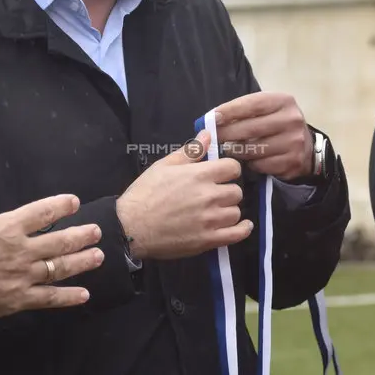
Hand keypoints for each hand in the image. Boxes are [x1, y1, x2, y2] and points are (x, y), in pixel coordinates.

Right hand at [0, 170, 104, 318]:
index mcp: (6, 227)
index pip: (42, 213)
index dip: (61, 206)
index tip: (75, 203)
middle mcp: (20, 250)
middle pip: (60, 241)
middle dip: (81, 235)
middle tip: (97, 232)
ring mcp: (22, 276)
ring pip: (60, 268)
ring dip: (82, 262)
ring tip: (98, 256)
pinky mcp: (17, 300)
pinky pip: (49, 298)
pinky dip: (68, 297)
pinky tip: (84, 295)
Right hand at [116, 129, 253, 259]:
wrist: (131, 227)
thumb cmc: (144, 194)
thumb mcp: (164, 166)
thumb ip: (190, 151)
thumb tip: (208, 134)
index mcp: (199, 175)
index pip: (233, 168)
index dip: (228, 170)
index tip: (221, 175)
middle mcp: (209, 196)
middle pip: (236, 191)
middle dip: (227, 191)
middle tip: (214, 195)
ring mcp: (210, 220)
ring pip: (236, 212)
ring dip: (228, 210)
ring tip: (216, 211)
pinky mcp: (208, 240)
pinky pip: (236, 234)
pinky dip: (242, 229)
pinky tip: (241, 226)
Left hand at [212, 92, 313, 180]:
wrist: (307, 148)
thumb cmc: (278, 125)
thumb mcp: (268, 110)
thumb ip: (245, 111)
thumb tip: (214, 119)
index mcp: (283, 101)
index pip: (252, 104)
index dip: (230, 111)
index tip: (213, 118)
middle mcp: (291, 120)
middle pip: (250, 128)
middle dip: (227, 133)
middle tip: (212, 138)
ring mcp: (294, 142)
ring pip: (253, 149)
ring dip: (236, 151)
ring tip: (229, 149)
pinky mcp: (292, 162)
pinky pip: (261, 165)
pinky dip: (251, 163)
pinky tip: (249, 160)